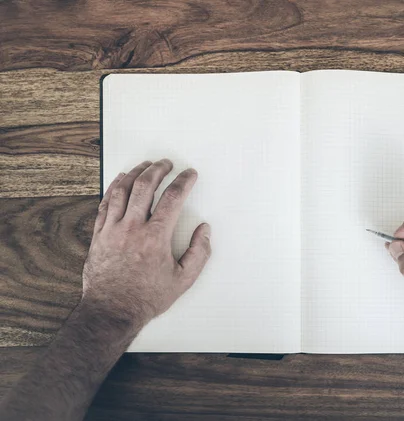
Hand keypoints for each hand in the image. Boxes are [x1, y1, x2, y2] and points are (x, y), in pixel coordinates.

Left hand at [82, 159, 210, 326]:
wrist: (112, 311)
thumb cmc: (147, 297)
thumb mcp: (184, 280)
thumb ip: (199, 252)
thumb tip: (204, 230)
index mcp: (156, 237)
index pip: (173, 198)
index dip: (184, 181)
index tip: (190, 174)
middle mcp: (133, 228)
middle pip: (145, 186)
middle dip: (158, 169)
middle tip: (167, 163)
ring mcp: (113, 229)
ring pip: (122, 190)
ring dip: (135, 173)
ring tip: (145, 165)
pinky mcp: (99, 235)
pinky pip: (105, 204)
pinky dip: (114, 188)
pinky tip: (120, 180)